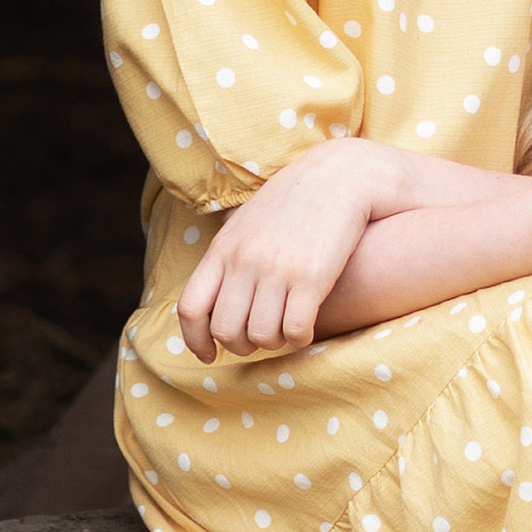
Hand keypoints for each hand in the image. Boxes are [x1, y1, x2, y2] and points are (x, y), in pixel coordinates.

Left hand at [177, 141, 380, 358]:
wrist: (340, 176)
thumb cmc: (293, 202)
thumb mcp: (247, 221)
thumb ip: (225, 253)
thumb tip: (209, 286)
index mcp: (223, 248)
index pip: (191, 307)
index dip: (195, 340)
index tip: (210, 355)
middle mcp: (245, 261)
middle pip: (225, 330)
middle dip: (241, 346)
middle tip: (259, 339)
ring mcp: (277, 270)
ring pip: (261, 336)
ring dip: (274, 343)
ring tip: (285, 329)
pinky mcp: (312, 278)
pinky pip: (295, 331)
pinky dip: (300, 338)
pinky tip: (307, 327)